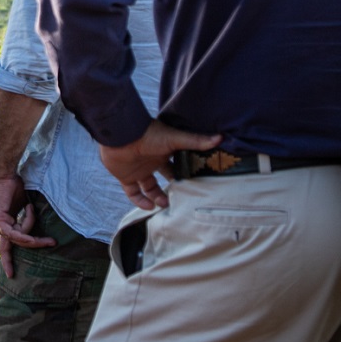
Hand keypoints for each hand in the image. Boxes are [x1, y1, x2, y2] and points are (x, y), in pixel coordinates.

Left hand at [0, 173, 53, 277]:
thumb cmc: (14, 185)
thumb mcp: (24, 206)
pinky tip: (32, 225)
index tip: (11, 274)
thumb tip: (41, 226)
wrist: (4, 173)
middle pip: (14, 246)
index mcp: (4, 225)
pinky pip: (15, 234)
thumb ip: (29, 218)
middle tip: (51, 244)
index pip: (6, 246)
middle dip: (31, 248)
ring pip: (20, 238)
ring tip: (35, 213)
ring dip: (32, 229)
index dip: (8, 260)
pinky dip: (26, 231)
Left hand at [99, 120, 222, 210]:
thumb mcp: (174, 139)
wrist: (120, 134)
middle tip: (181, 200)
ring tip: (166, 204)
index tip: (194, 186)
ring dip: (157, 197)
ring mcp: (138, 169)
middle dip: (172, 189)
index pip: (176, 166)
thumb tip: (220, 137)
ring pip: (149, 187)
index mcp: (164, 152)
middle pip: (164, 178)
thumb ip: (195, 141)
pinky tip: (149, 207)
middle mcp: (152, 161)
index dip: (184, 176)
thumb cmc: (147, 133)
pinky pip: (132, 192)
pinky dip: (139, 201)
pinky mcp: (125, 176)